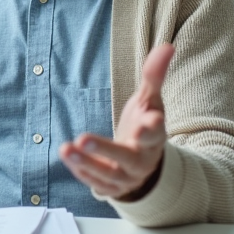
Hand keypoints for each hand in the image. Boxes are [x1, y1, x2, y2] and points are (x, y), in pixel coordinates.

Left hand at [60, 43, 172, 200]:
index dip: (151, 129)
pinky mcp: (114, 187)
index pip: (156, 133)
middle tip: (84, 138)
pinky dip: (83, 172)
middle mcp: (143, 159)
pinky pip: (98, 184)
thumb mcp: (149, 100)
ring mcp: (128, 176)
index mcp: (155, 136)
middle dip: (106, 149)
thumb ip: (154, 75)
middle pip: (127, 157)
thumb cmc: (144, 125)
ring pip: (108, 174)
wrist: (144, 161)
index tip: (146, 123)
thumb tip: (167, 46)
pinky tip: (68, 156)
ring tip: (66, 148)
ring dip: (86, 162)